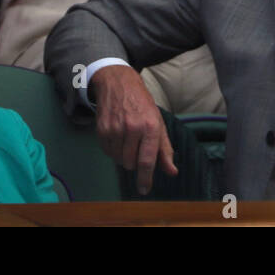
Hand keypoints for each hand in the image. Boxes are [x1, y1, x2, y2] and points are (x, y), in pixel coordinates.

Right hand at [90, 65, 177, 194]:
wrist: (119, 84)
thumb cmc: (143, 105)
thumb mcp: (159, 124)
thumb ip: (165, 150)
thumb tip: (172, 172)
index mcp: (151, 126)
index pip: (147, 160)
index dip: (145, 179)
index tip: (144, 190)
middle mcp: (133, 128)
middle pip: (131, 163)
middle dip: (135, 161)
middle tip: (137, 145)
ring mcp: (115, 129)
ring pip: (119, 160)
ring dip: (123, 155)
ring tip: (127, 138)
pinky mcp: (102, 130)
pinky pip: (108, 153)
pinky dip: (113, 150)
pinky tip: (117, 135)